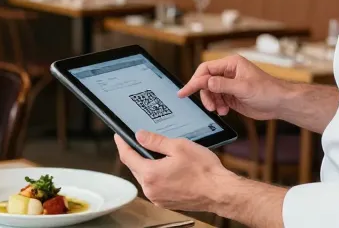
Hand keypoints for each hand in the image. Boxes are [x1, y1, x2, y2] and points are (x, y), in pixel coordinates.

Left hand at [115, 131, 234, 211]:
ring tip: (157, 154)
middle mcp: (151, 189)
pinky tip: (166, 168)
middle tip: (139, 141)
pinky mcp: (166, 202)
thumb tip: (140, 136)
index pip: (127, 156)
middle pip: (135, 167)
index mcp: (150, 174)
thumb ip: (155, 141)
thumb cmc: (203, 170)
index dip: (122, 144)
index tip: (119, 136)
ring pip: (145, 177)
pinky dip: (156, 176)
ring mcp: (158, 198)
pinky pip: (154, 186)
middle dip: (135, 154)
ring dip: (147, 165)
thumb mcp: (178, 146)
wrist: (220, 192)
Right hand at [178, 54, 291, 119]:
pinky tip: (225, 111)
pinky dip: (218, 106)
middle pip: (206, 82)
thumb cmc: (267, 91)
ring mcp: (229, 85)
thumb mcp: (243, 88)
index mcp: (231, 64)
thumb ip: (222, 85)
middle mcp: (228, 73)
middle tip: (209, 106)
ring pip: (210, 92)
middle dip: (205, 95)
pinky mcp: (231, 95)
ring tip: (220, 110)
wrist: (280, 103)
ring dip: (213, 102)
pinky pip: (217, 100)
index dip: (195, 80)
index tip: (185, 91)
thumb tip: (205, 82)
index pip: (206, 70)